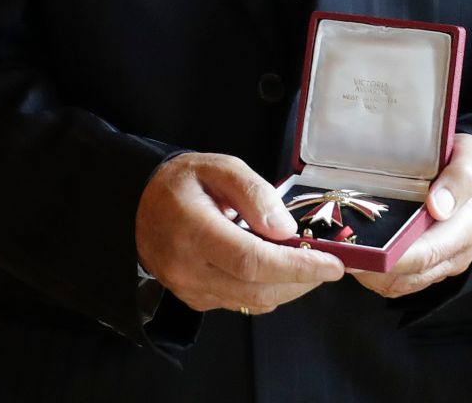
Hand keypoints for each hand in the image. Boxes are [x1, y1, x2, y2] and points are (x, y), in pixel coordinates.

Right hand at [135, 152, 343, 313]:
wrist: (138, 204)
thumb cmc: (183, 182)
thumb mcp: (221, 168)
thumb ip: (255, 193)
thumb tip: (285, 230)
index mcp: (195, 232)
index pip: (253, 262)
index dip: (297, 267)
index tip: (332, 265)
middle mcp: (189, 269)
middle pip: (257, 289)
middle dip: (301, 281)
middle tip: (328, 264)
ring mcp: (189, 289)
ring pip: (251, 302)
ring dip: (287, 288)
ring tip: (307, 264)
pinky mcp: (193, 299)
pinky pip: (238, 302)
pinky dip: (266, 291)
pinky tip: (276, 270)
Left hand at [352, 132, 471, 298]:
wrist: (466, 173)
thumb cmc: (465, 161)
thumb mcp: (471, 156)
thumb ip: (460, 177)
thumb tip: (438, 207)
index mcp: (465, 229)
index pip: (426, 254)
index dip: (392, 259)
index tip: (360, 253)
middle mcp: (453, 255)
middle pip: (406, 275)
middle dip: (371, 267)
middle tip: (338, 251)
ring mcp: (439, 266)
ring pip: (397, 284)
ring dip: (369, 273)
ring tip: (343, 250)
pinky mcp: (425, 270)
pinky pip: (395, 283)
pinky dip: (374, 274)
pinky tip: (358, 253)